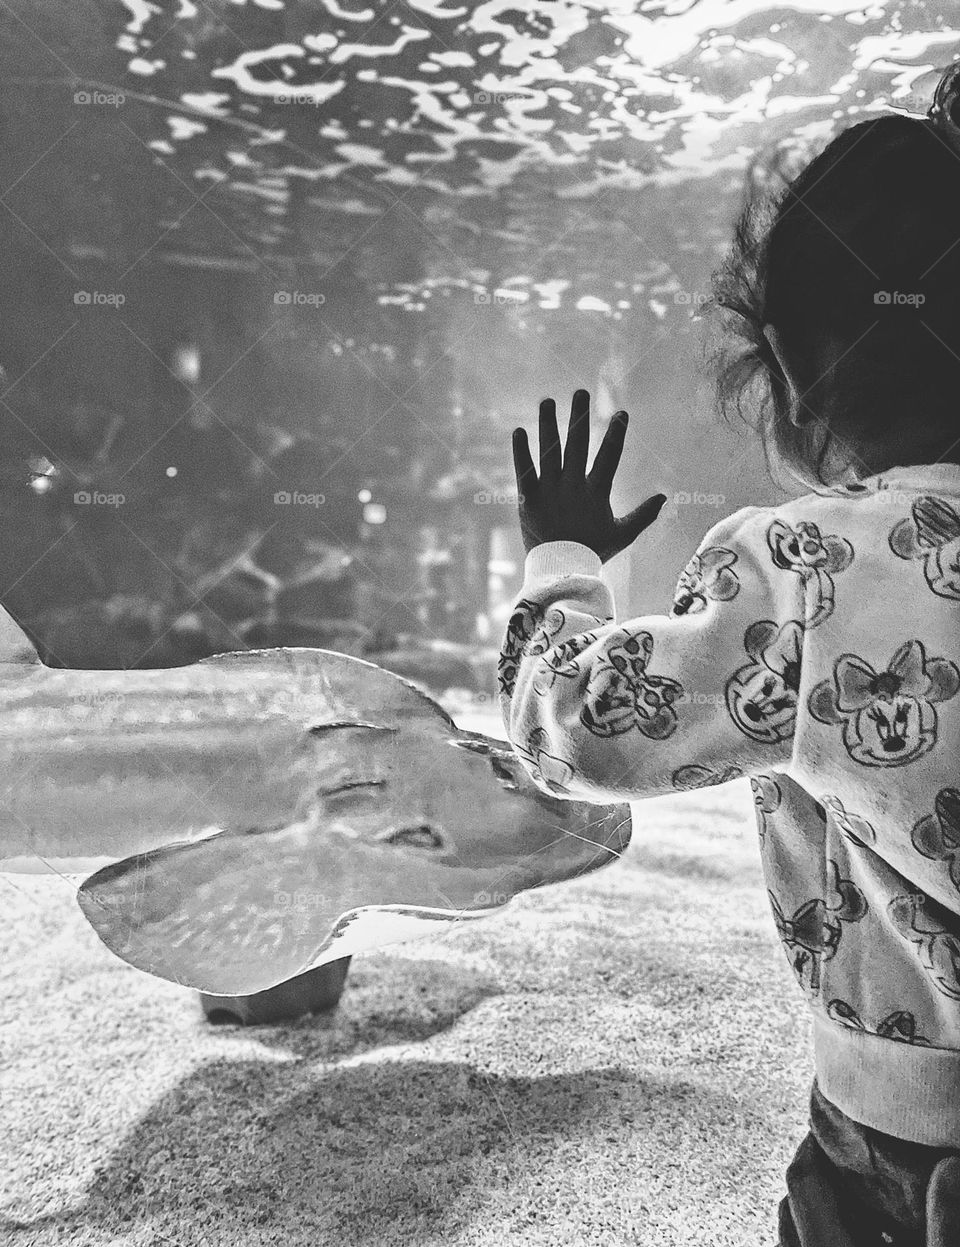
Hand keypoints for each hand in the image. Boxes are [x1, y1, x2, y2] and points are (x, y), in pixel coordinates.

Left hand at [512, 389, 665, 561]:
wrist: (561, 571)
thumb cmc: (593, 552)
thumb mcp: (623, 535)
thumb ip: (643, 515)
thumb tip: (665, 497)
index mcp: (596, 492)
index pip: (609, 456)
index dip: (617, 433)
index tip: (622, 413)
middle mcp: (573, 486)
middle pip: (577, 444)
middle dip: (580, 416)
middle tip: (580, 393)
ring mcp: (549, 490)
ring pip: (549, 451)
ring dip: (548, 424)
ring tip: (547, 401)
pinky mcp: (528, 498)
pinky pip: (524, 470)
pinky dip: (521, 451)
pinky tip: (519, 430)